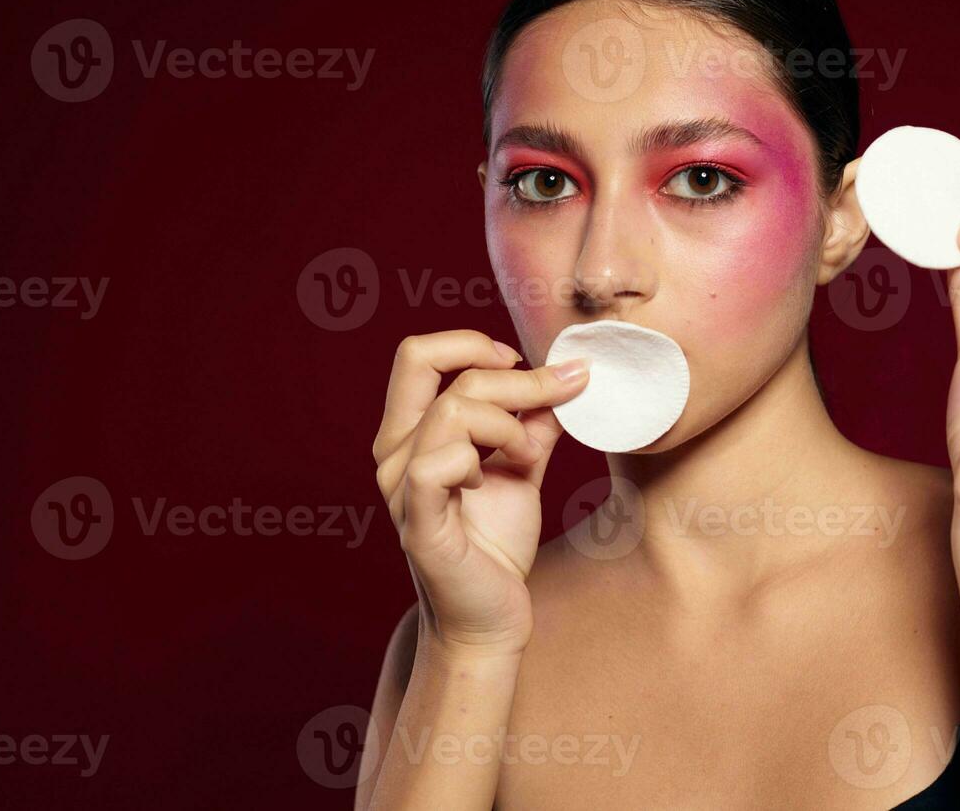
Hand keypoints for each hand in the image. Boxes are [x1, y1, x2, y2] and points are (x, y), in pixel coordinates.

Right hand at [371, 329, 589, 655]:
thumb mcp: (520, 467)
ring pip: (452, 412)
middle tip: (559, 396)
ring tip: (528, 455)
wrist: (493, 615)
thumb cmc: (495, 543)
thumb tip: (565, 377)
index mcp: (410, 433)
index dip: (469, 344)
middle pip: (440, 371)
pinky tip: (491, 480)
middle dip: (514, 379)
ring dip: (508, 425)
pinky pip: (439, 463)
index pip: (417, 355)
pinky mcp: (418, 521)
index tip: (519, 361)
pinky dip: (478, 460)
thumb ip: (532, 421)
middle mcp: (394, 453)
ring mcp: (401, 487)